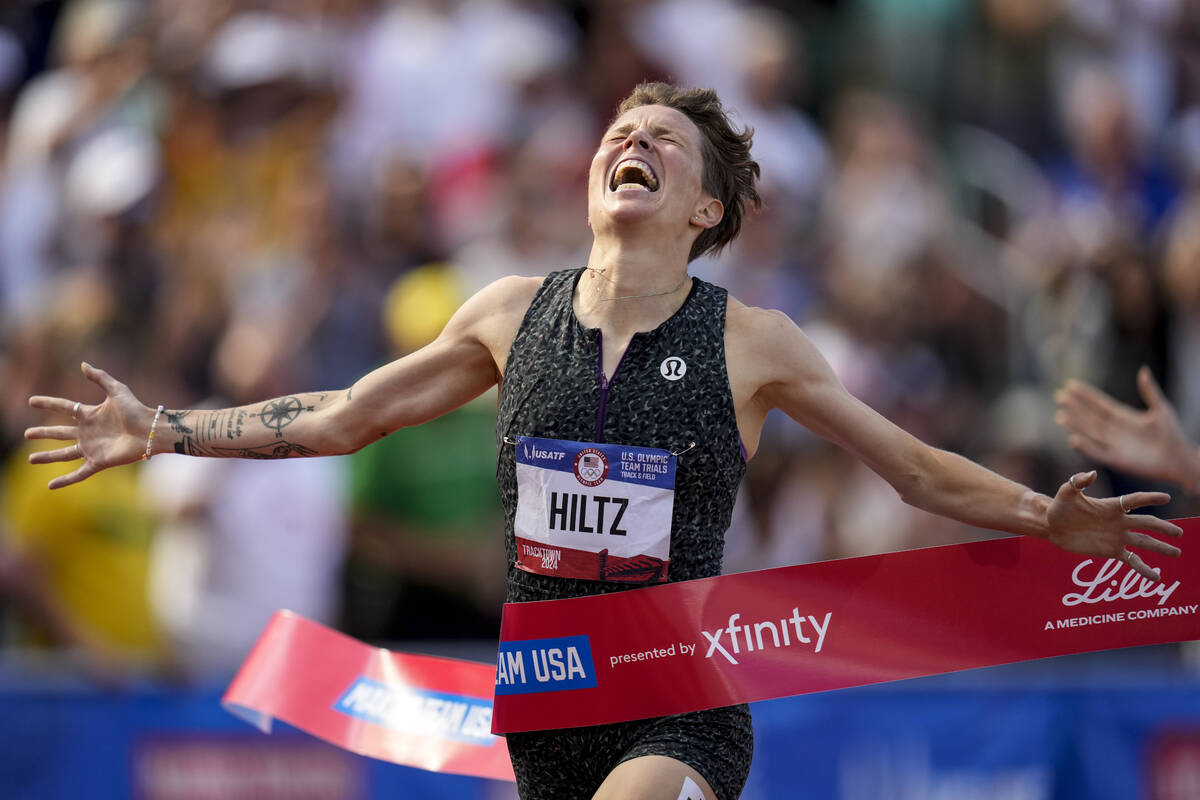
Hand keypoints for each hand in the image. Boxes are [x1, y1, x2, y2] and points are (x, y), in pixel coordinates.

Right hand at [25, 363, 153, 488]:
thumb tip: (83, 364)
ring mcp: (92, 448)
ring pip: (64, 454)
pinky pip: (78, 474)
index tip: (31, 401)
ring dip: (47, 457)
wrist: (150, 430)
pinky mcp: (98, 462)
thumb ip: (100, 377)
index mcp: (90, 415)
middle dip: (43, 433)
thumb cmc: (137, 409)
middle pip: (59, 433)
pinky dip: (65, 481)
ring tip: (30, 459)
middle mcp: (88, 432)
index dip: (48, 403)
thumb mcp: (117, 390)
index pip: (64, 407)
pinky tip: (50, 486)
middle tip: (26, 434)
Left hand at [1045, 470, 1182, 581]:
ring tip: (1177, 553)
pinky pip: (1132, 560)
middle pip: (1146, 524)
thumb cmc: (1060, 507)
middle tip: (1179, 533)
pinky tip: (1156, 578)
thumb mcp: (1066, 493)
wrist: (1051, 526)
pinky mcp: (1112, 551)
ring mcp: (1117, 537)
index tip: (1165, 497)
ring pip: (1144, 542)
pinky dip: (1144, 569)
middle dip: (1163, 528)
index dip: (1149, 498)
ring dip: (1160, 548)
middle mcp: (1119, 521)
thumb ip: (1077, 482)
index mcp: (1111, 506)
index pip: (1134, 501)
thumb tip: (1091, 473)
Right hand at [1055, 366, 1199, 489]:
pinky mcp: (1116, 460)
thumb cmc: (1173, 434)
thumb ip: (1149, 391)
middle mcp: (1115, 430)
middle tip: (1059, 396)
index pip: (1100, 404)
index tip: (1070, 385)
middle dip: (1075, 407)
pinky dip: (1086, 447)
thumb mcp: (1162, 409)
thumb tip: (1143, 370)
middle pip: (1090, 416)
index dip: (1085, 395)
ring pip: (1090, 432)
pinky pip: (1097, 452)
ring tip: (1060, 415)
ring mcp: (1114, 445)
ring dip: (1076, 424)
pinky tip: (1073, 439)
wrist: (1179, 460)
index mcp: (1124, 417)